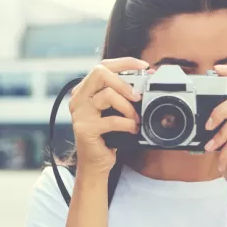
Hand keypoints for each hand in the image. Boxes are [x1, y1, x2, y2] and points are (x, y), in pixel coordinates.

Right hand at [69, 57, 146, 175]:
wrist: (95, 163)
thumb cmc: (107, 136)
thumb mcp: (115, 110)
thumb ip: (124, 93)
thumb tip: (147, 75)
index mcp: (84, 90)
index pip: (102, 66)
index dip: (125, 63)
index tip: (144, 66)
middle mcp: (78, 98)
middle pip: (100, 73)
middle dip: (124, 82)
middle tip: (137, 97)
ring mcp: (79, 113)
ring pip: (107, 94)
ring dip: (128, 107)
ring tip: (135, 119)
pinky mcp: (84, 129)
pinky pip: (112, 120)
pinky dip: (127, 124)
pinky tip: (132, 130)